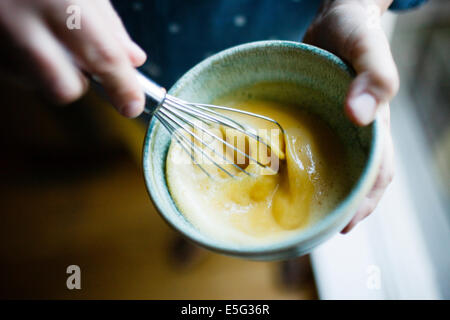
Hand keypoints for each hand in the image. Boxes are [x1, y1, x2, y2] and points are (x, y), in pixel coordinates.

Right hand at [0, 0, 145, 116]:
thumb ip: (107, 21)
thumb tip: (133, 60)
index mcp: (52, 0)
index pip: (101, 55)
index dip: (123, 86)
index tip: (133, 105)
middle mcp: (19, 23)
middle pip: (63, 88)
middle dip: (79, 82)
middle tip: (82, 62)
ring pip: (37, 82)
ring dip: (52, 69)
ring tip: (45, 31)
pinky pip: (15, 70)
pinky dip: (27, 60)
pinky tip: (22, 31)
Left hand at [304, 0, 398, 232]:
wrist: (334, 19)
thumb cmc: (353, 30)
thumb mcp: (366, 46)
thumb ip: (374, 76)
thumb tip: (361, 115)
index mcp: (375, 124)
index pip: (377, 172)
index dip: (364, 202)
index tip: (343, 226)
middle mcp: (357, 132)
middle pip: (357, 180)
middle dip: (342, 208)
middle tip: (316, 232)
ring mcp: (338, 128)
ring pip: (337, 170)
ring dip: (325, 195)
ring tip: (303, 217)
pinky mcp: (318, 122)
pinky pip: (317, 152)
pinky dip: (309, 171)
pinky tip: (290, 181)